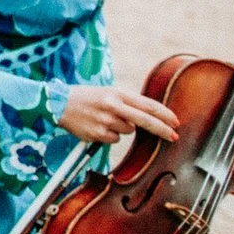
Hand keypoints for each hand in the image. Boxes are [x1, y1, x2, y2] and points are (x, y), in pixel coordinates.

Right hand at [56, 84, 179, 145]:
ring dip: (122, 128)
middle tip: (174, 136)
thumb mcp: (108, 93)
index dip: (164, 114)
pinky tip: (97, 126)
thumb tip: (148, 117)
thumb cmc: (87, 97)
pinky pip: (114, 139)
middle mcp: (113, 106)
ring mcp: (105, 121)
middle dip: (162, 129)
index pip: (147, 104)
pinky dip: (109, 135)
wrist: (57, 103)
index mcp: (117, 93)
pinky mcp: (97, 134)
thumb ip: (127, 103)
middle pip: (145, 120)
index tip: (176, 122)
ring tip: (105, 119)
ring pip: (127, 131)